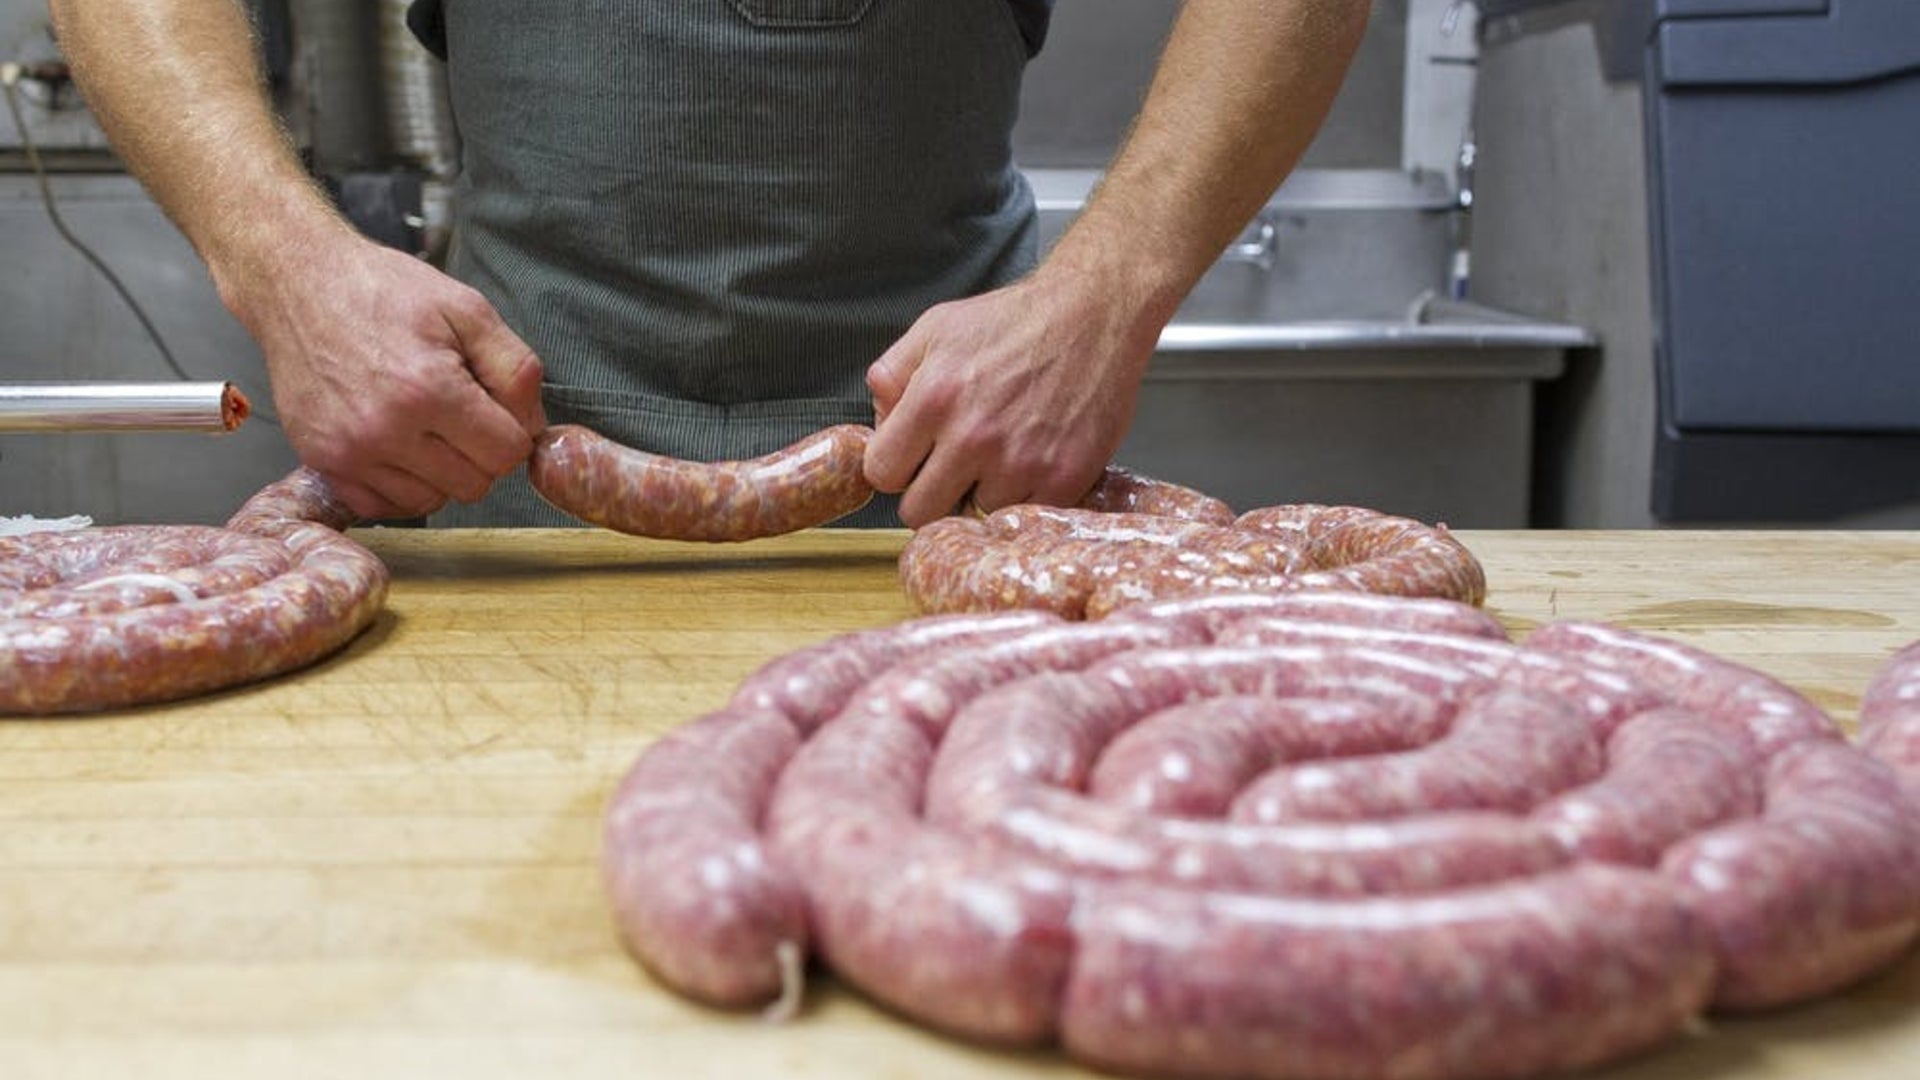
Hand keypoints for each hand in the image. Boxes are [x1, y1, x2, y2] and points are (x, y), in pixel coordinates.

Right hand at [222, 227, 545, 519]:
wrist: (299, 284)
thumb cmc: (383, 291)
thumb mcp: (468, 310)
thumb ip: (516, 370)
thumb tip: (534, 426)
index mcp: (429, 390)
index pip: (506, 453)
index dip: (513, 431)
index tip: (495, 408)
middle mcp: (385, 430)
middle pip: (473, 484)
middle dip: (481, 453)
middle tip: (462, 414)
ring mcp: (348, 451)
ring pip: (431, 500)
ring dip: (441, 473)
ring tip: (427, 426)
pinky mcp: (321, 460)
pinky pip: (382, 506)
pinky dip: (400, 485)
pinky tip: (400, 446)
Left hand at [863, 265, 1162, 527]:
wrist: (1095, 314)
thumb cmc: (1017, 320)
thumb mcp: (937, 327)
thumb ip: (891, 373)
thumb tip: (877, 423)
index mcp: (934, 397)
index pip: (882, 474)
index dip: (895, 467)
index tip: (914, 458)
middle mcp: (973, 436)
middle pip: (919, 512)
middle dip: (930, 490)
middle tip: (954, 465)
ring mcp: (1020, 463)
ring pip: (974, 514)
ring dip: (983, 491)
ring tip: (1003, 452)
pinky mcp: (1063, 478)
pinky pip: (1022, 514)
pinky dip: (1024, 496)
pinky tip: (1032, 459)